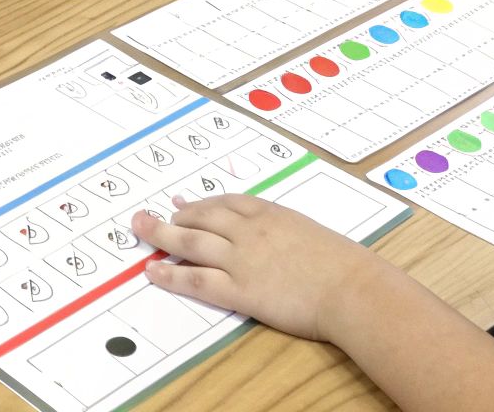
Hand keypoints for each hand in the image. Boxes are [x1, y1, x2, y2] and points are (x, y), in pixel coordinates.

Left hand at [130, 194, 388, 342]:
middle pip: (202, 216)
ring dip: (161, 234)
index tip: (185, 204)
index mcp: (272, 214)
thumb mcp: (314, 234)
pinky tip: (154, 271)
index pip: (228, 203)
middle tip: (150, 214)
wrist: (352, 287)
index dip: (202, 203)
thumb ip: (290, 232)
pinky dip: (171, 273)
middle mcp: (251, 231)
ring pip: (191, 241)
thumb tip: (285, 240)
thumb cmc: (345, 265)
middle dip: (173, 214)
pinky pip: (197, 279)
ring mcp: (242, 259)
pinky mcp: (240, 290)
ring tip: (140, 230)